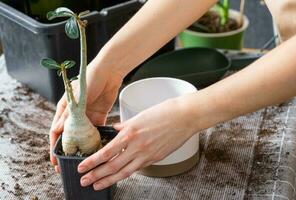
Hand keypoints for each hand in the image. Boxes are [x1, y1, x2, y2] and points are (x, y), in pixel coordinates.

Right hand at [49, 63, 123, 170]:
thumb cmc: (89, 79)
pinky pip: (97, 130)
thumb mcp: (76, 97)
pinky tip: (98, 148)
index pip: (56, 131)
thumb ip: (68, 114)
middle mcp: (74, 114)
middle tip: (69, 165)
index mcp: (64, 109)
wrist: (109, 71)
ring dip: (83, 147)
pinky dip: (96, 139)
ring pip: (83, 135)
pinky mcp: (99, 115)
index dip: (54, 146)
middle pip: (70, 136)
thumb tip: (57, 131)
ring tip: (85, 160)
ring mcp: (87, 115)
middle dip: (69, 150)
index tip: (54, 161)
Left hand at [77, 97, 196, 189]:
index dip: (92, 162)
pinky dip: (125, 174)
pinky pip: (137, 169)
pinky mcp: (155, 159)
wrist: (185, 117)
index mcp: (130, 133)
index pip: (106, 152)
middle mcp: (137, 146)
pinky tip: (118, 176)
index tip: (82, 167)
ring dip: (108, 180)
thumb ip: (125, 126)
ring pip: (123, 172)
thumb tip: (116, 130)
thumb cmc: (164, 112)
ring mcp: (147, 154)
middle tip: (85, 181)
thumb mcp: (139, 116)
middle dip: (96, 175)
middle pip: (112, 166)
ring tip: (97, 185)